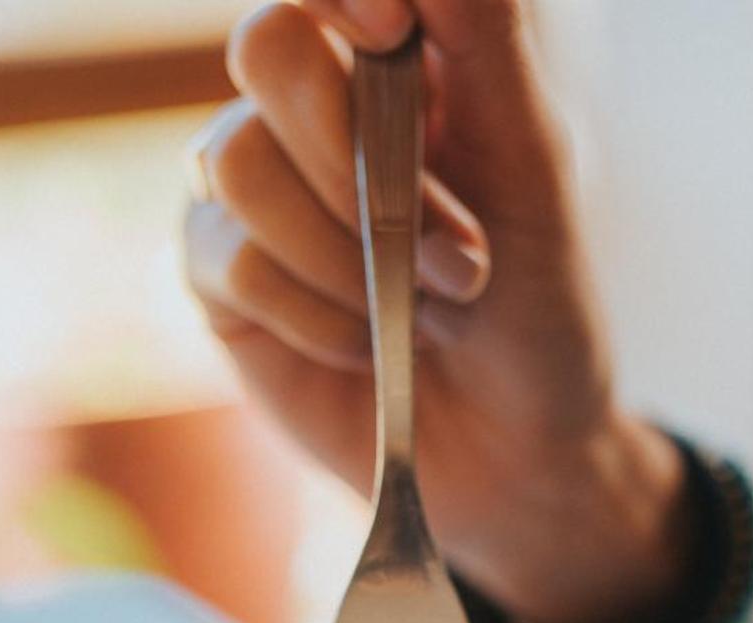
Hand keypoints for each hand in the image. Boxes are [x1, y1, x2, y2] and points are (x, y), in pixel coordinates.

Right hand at [185, 0, 693, 622]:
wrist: (513, 450)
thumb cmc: (538, 306)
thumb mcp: (538, 168)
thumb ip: (485, 36)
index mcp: (394, 50)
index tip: (391, 25)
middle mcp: (308, 101)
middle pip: (264, 44)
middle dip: (359, 158)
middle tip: (453, 254)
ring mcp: (251, 184)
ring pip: (236, 161)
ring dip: (348, 258)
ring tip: (417, 312)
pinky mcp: (215, 274)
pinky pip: (229, 260)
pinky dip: (314, 315)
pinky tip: (362, 347)